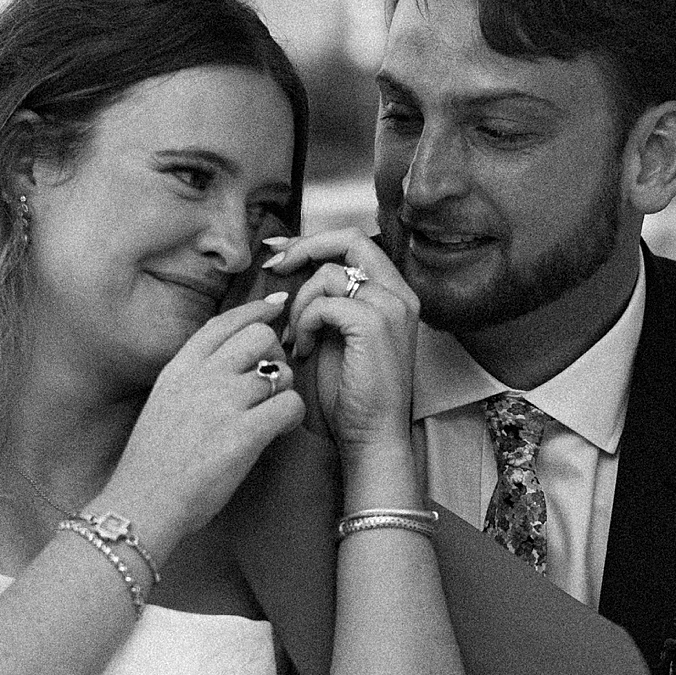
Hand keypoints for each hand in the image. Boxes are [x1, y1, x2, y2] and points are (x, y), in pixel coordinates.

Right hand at [101, 297, 305, 553]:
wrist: (144, 502)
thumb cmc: (154, 464)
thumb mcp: (163, 404)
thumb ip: (192, 379)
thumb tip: (229, 363)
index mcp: (179, 368)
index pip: (224, 322)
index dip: (256, 309)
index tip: (277, 305)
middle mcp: (202, 376)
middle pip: (260, 336)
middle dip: (274, 355)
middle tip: (270, 382)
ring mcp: (223, 402)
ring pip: (280, 371)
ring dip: (283, 390)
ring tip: (270, 414)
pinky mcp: (245, 433)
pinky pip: (290, 404)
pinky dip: (292, 416)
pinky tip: (278, 431)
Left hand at [264, 231, 420, 462]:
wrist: (371, 435)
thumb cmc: (350, 393)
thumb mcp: (337, 334)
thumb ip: (327, 300)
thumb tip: (292, 268)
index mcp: (394, 293)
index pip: (354, 242)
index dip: (314, 240)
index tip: (279, 250)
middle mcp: (399, 293)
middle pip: (350, 239)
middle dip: (305, 247)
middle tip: (276, 267)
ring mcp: (390, 307)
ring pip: (328, 275)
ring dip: (299, 305)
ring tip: (295, 338)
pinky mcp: (374, 324)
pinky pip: (323, 303)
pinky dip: (304, 324)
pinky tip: (303, 350)